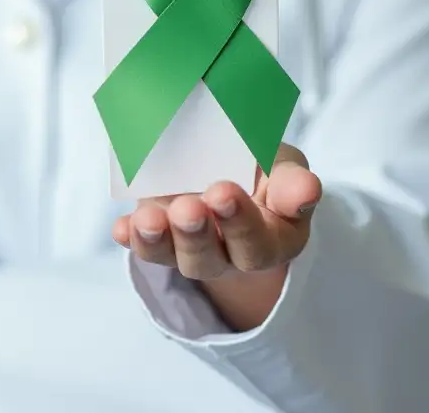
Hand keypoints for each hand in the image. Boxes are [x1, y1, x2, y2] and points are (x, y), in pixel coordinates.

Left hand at [112, 144, 321, 330]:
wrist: (234, 168)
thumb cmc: (267, 170)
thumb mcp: (285, 169)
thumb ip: (293, 183)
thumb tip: (307, 191)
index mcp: (272, 240)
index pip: (258, 244)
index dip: (239, 222)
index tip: (222, 192)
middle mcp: (230, 255)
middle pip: (212, 259)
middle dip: (197, 234)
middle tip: (188, 207)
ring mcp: (191, 248)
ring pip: (175, 258)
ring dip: (158, 241)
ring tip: (148, 219)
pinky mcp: (161, 238)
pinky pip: (144, 247)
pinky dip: (131, 238)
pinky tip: (121, 227)